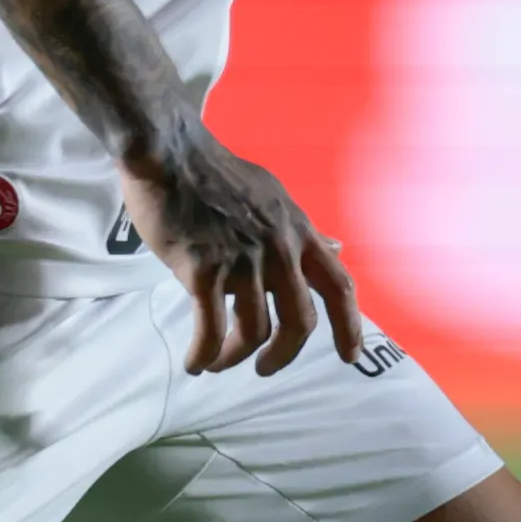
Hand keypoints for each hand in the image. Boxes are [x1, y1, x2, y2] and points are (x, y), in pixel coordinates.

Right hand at [117, 129, 373, 375]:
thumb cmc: (217, 175)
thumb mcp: (275, 198)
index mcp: (299, 233)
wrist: (170, 152)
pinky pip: (210, 328)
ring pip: (253, 332)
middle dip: (284, 355)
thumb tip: (337, 248)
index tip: (350, 357)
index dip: (349, 326)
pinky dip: (203, 354)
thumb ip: (304, 231)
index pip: (340, 286)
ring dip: (234, 358)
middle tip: (265, 369)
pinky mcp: (204, 269)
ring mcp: (243, 260)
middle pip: (300, 322)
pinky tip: (194, 362)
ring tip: (215, 364)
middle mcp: (280, 250)